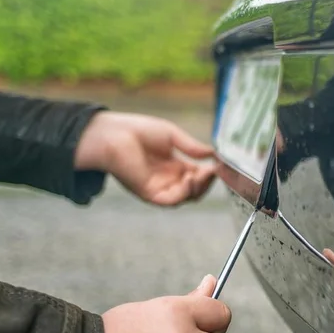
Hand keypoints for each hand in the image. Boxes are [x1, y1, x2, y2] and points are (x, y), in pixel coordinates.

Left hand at [75, 112, 216, 205]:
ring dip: (198, 188)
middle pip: (195, 190)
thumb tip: (213, 154)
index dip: (209, 173)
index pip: (197, 176)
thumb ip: (192, 147)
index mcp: (173, 166)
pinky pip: (171, 201)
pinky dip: (184, 193)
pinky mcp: (149, 194)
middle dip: (207, 182)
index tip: (219, 164)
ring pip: (186, 198)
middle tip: (213, 171)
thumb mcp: (172, 136)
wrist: (114, 135)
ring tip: (203, 174)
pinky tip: (189, 179)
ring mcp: (159, 188)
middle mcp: (168, 180)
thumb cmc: (138, 131)